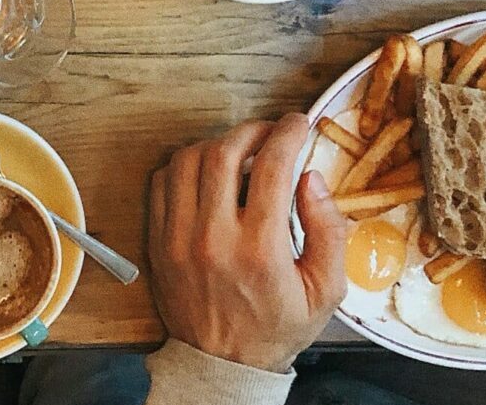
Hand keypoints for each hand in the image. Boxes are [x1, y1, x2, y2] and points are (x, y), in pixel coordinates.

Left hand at [148, 113, 348, 372]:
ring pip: (187, 160)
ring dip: (215, 143)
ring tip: (239, 149)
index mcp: (259, 249)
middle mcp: (213, 236)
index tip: (299, 123)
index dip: (288, 135)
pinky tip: (205, 169)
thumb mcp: (326, 291)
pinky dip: (183, 164)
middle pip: (223, 153)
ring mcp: (178, 235)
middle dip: (252, 130)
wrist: (221, 363)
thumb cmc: (277, 327)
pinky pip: (161, 182)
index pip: (272, 168)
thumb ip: (328, 231)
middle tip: (271, 131)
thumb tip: (311, 178)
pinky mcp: (157, 239)